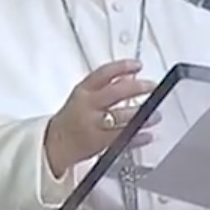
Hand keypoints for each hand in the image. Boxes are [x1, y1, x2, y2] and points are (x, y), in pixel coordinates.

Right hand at [42, 60, 155, 177]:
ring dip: (142, 115)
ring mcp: (93, 125)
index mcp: (83, 91)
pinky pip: (122, 139)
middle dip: (137, 88)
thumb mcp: (83, 96)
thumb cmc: (72, 118)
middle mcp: (88, 106)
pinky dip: (137, 137)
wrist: (53, 144)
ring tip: (156, 115)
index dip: (122, 67)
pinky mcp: (98, 144)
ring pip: (121, 117)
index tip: (138, 65)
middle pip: (115, 93)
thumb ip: (105, 86)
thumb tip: (129, 76)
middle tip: (151, 86)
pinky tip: (147, 135)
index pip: (104, 74)